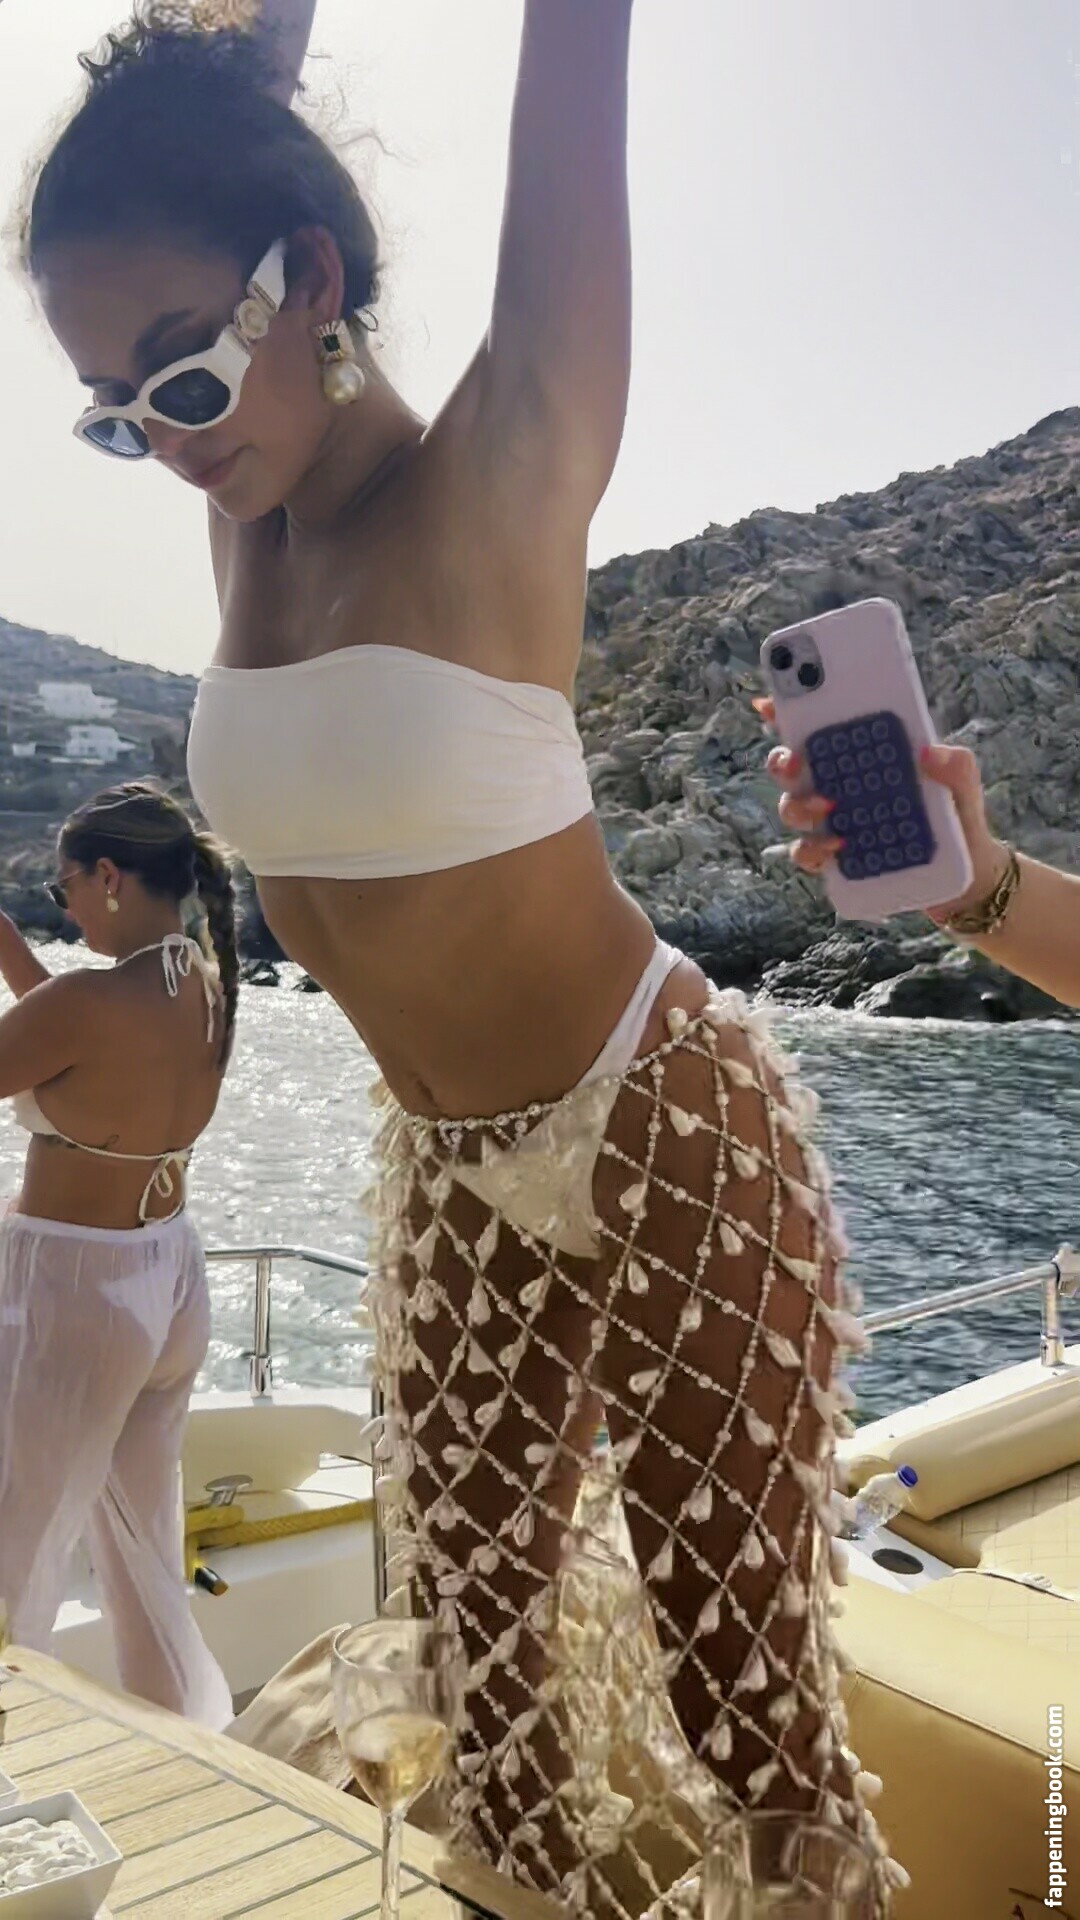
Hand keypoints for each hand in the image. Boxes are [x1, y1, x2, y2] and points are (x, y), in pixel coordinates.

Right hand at [755, 699, 1009, 920]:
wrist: (966, 874)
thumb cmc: (958, 815)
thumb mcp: (963, 782)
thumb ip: (954, 764)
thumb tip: (929, 752)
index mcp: (861, 755)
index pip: (818, 728)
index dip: (787, 713)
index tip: (769, 704)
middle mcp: (838, 785)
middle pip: (790, 767)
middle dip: (781, 761)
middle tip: (796, 761)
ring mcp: (832, 823)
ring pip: (791, 808)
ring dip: (798, 806)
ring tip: (829, 808)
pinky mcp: (835, 858)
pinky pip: (804, 853)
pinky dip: (812, 849)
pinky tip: (838, 846)